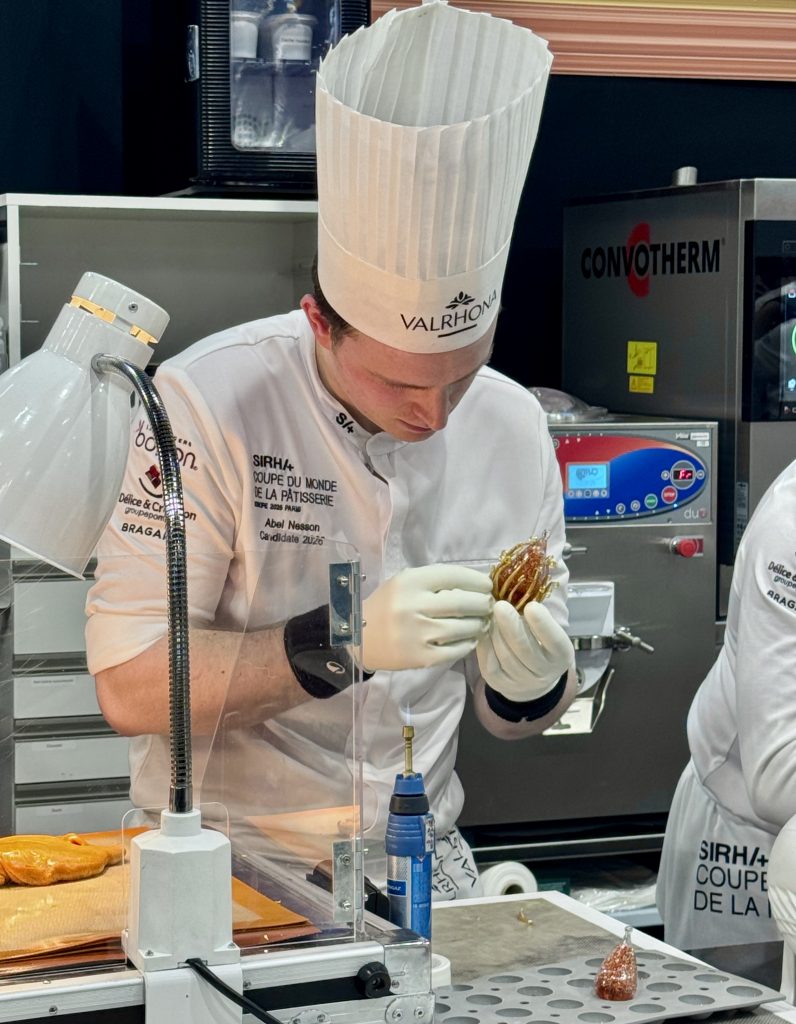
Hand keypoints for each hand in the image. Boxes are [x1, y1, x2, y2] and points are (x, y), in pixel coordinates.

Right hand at [360, 565, 492, 670]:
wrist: (359, 636)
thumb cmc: (387, 605)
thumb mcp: (404, 584)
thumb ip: (434, 582)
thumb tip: (474, 583)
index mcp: (409, 582)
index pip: (453, 575)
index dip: (476, 580)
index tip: (487, 585)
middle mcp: (413, 606)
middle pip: (462, 602)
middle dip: (483, 603)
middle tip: (489, 604)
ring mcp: (416, 633)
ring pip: (462, 627)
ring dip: (479, 624)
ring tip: (483, 622)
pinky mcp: (419, 657)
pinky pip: (454, 651)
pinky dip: (468, 644)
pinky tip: (471, 639)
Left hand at [477, 600, 573, 701]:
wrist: (533, 679)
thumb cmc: (541, 644)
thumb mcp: (550, 632)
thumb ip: (539, 617)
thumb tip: (519, 591)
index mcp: (561, 655)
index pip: (554, 641)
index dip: (543, 625)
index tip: (531, 606)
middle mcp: (544, 672)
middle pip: (525, 649)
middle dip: (511, 626)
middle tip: (499, 606)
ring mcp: (521, 682)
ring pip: (505, 656)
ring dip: (495, 633)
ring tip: (489, 614)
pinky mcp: (500, 684)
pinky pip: (490, 664)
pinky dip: (485, 645)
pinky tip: (483, 630)